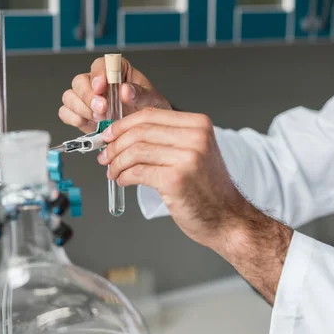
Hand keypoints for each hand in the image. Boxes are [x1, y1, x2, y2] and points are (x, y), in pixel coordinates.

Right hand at [59, 57, 171, 133]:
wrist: (145, 128)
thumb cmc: (149, 109)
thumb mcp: (153, 100)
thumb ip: (140, 94)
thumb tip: (125, 90)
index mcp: (117, 71)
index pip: (101, 65)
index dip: (98, 74)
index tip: (101, 86)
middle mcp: (98, 82)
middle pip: (80, 81)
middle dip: (88, 96)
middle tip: (102, 109)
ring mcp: (87, 98)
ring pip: (70, 96)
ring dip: (81, 109)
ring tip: (99, 119)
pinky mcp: (80, 114)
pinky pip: (66, 112)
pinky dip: (73, 119)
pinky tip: (89, 124)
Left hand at [97, 108, 292, 303]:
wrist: (229, 218)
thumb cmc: (208, 189)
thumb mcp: (194, 152)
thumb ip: (166, 139)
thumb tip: (124, 134)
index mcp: (199, 125)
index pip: (150, 114)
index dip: (122, 124)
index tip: (109, 135)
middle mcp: (195, 137)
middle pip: (139, 131)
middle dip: (115, 144)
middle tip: (105, 156)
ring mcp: (187, 158)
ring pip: (135, 151)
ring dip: (117, 162)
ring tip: (112, 171)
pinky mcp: (175, 180)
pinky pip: (137, 172)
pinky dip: (123, 176)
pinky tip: (122, 181)